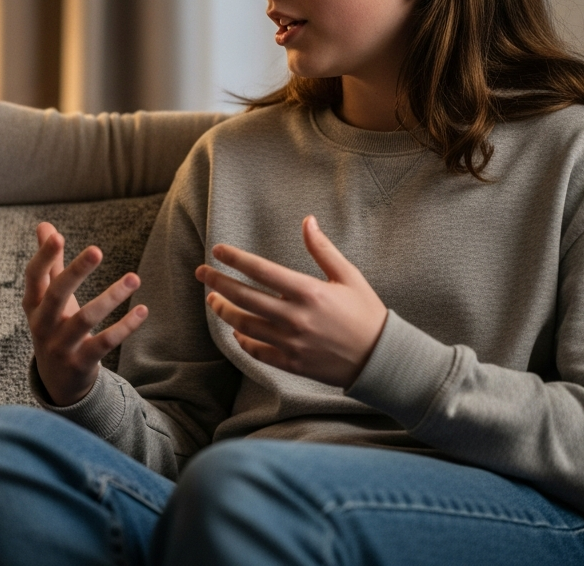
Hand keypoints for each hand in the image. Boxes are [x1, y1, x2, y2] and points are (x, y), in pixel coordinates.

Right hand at [23, 222, 148, 406]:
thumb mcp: (48, 299)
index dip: (44, 256)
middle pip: (57, 294)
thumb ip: (49, 263)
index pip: (34, 276)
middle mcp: (42, 325)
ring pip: (85, 319)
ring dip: (111, 297)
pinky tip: (142, 310)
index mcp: (34, 304)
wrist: (57, 381)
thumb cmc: (55, 327)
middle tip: (97, 250)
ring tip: (133, 277)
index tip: (58, 235)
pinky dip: (125, 326)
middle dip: (76, 271)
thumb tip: (44, 224)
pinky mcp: (81, 363)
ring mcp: (60, 346)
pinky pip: (105, 343)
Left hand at [196, 215, 386, 387]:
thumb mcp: (349, 276)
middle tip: (201, 273)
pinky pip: (257, 351)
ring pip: (245, 325)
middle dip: (218, 283)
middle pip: (244, 297)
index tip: (217, 250)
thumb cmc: (367, 313)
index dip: (235, 259)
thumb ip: (322, 249)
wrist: (382, 359)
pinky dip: (242, 340)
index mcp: (308, 292)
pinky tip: (236, 330)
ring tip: (213, 299)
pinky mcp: (292, 363)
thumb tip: (307, 220)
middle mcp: (295, 317)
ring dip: (224, 311)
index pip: (261, 270)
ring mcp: (291, 343)